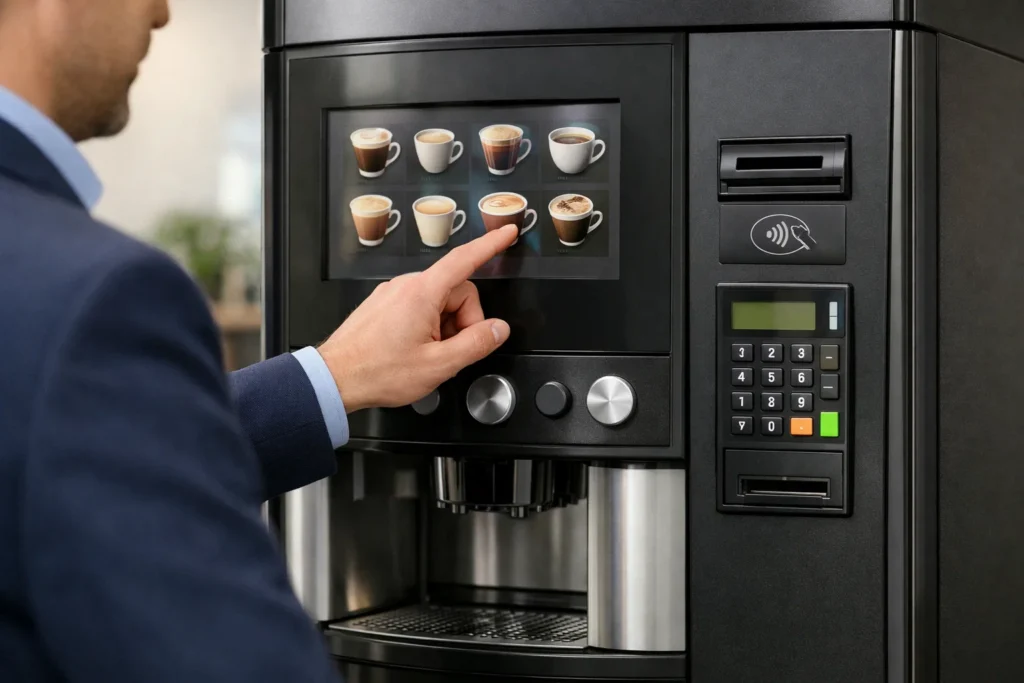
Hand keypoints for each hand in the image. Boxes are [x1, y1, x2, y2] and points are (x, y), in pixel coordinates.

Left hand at [318, 225, 518, 412]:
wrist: (334, 379)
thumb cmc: (378, 371)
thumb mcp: (438, 365)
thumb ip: (475, 344)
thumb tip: (498, 329)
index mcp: (422, 293)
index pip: (465, 260)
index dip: (490, 245)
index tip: (507, 233)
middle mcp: (406, 286)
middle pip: (456, 290)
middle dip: (464, 320)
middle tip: (451, 351)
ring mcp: (392, 294)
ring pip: (437, 301)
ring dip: (444, 326)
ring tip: (428, 355)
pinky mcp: (383, 305)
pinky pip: (418, 307)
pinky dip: (427, 326)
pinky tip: (415, 350)